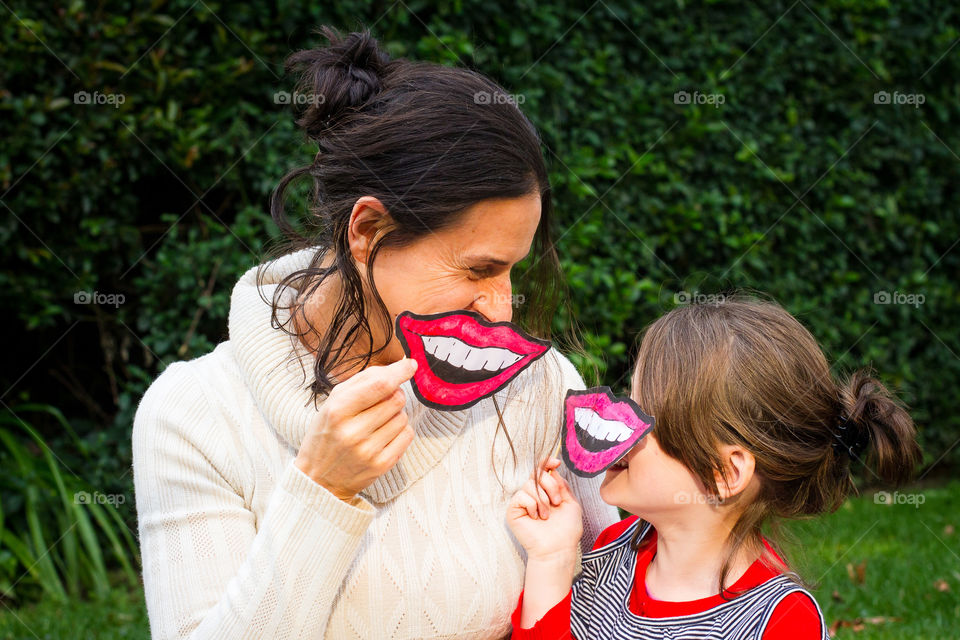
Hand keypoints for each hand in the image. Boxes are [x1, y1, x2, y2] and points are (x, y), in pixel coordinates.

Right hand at [295, 358, 417, 501]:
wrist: (319, 479)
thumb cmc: (327, 434)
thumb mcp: (333, 403)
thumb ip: (362, 381)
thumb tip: (396, 368)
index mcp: (337, 410)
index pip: (379, 385)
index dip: (399, 372)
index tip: (410, 364)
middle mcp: (353, 431)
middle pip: (396, 399)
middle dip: (394, 395)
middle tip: (382, 401)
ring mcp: (368, 450)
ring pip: (403, 417)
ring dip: (395, 415)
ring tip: (377, 423)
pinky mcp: (381, 465)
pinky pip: (407, 436)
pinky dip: (400, 431)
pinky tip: (384, 436)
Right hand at [506, 458, 582, 559]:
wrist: (558, 549)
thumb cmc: (566, 531)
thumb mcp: (571, 503)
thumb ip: (562, 485)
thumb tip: (553, 469)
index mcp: (547, 491)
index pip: (542, 470)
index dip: (547, 463)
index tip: (556, 462)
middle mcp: (534, 494)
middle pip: (536, 473)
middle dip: (550, 485)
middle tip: (556, 502)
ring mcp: (523, 502)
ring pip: (529, 484)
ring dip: (542, 499)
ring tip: (546, 515)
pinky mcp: (514, 510)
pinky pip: (521, 496)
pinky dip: (532, 505)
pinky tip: (536, 517)